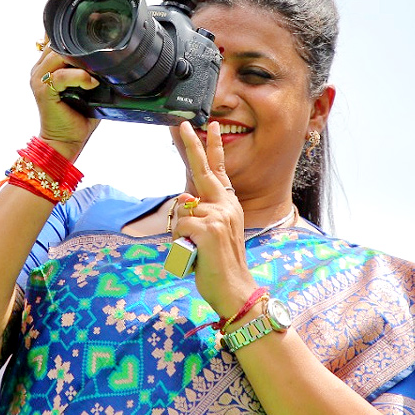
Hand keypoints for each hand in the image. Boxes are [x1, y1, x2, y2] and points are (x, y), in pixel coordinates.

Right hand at [31, 40, 100, 160]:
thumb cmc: (77, 116)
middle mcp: (40, 70)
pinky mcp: (44, 91)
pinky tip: (91, 84)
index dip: (73, 35)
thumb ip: (90, 70)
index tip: (95, 37)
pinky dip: (79, 78)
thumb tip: (112, 58)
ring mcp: (39, 79)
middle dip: (80, 47)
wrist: (64, 141)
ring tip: (96, 72)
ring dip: (81, 62)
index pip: (56, 39)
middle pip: (58, 43)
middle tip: (100, 54)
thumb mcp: (86, 88)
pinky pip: (61, 76)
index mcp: (47, 66)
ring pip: (58, 55)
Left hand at [170, 121, 257, 317]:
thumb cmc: (219, 264)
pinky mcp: (209, 228)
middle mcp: (226, 205)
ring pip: (181, 211)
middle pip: (203, 170)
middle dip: (192, 145)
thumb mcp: (210, 235)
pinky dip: (179, 244)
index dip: (213, 148)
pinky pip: (180, 227)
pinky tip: (194, 254)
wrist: (235, 290)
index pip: (218, 171)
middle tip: (183, 124)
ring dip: (179, 233)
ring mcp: (218, 215)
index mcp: (228, 205)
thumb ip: (198, 215)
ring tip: (195, 250)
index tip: (209, 126)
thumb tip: (183, 200)